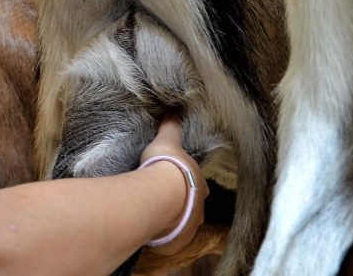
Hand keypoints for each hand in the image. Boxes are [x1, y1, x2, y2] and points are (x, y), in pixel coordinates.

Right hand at [138, 116, 208, 255]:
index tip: (177, 181)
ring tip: (155, 213)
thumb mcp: (167, 141)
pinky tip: (152, 229)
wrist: (160, 194)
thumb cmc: (167, 166)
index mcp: (200, 183)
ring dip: (173, 218)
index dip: (188, 182)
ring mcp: (190, 225)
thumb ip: (170, 128)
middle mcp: (200, 207)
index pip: (198, 183)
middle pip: (193, 205)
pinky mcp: (177, 239)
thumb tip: (173, 113)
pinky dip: (163, 233)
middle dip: (183, 202)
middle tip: (165, 198)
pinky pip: (170, 237)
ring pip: (183, 222)